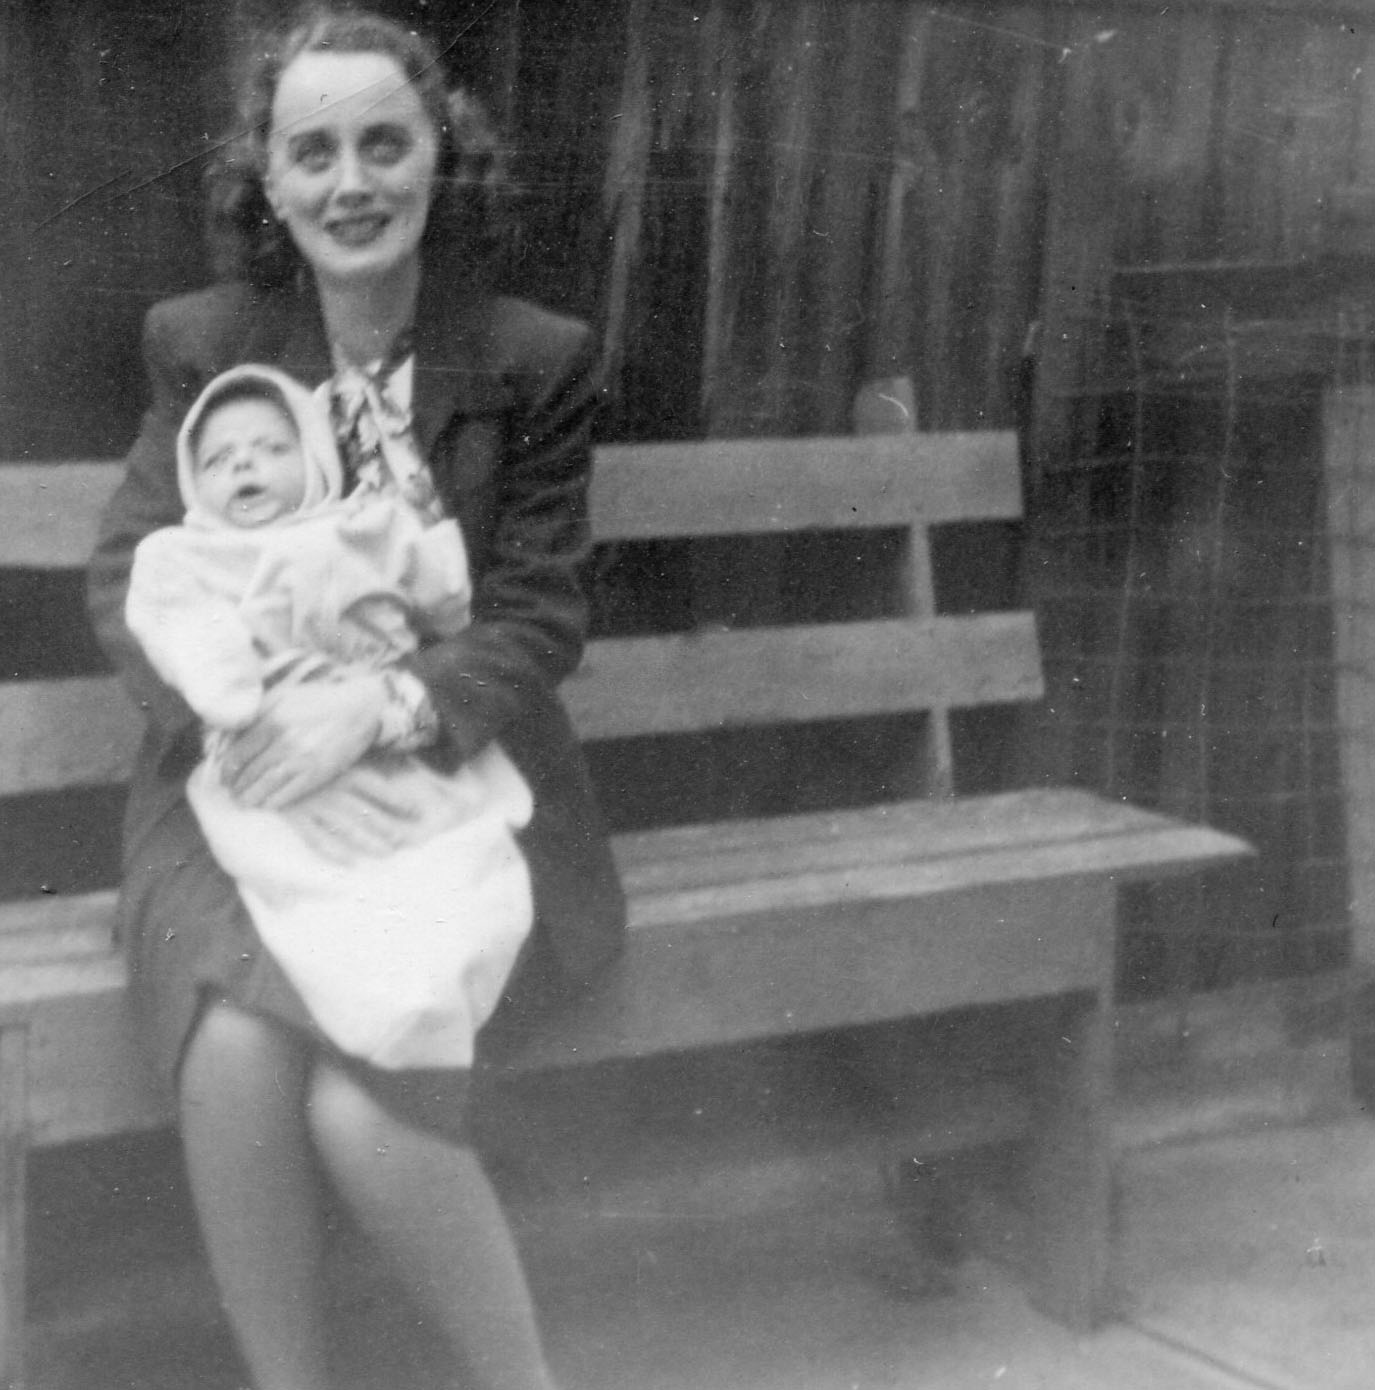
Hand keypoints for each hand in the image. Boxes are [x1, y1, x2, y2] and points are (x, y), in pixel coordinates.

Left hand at [219, 673, 386, 809]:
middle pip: (248, 772)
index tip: (223, 775)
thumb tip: (226, 733)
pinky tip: (266, 804)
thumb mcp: (283, 696)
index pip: (237, 752)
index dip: (225, 768)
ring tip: (244, 801)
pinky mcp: (318, 772)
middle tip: (231, 791)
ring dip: (250, 797)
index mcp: (272, 719)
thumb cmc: (317, 700)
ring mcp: (302, 758)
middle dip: (235, 786)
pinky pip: (288, 794)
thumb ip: (254, 712)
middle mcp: (285, 740)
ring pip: (265, 786)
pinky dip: (273, 802)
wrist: (359, 709)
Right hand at [282, 762, 428, 863]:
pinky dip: (333, 851)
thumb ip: (356, 762)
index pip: (375, 786)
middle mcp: (330, 786)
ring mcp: (312, 803)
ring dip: (368, 840)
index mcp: (340, 769)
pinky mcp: (294, 818)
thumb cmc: (304, 765)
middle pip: (365, 809)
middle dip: (387, 825)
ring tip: (387, 852)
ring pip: (346, 825)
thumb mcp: (331, 758)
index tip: (419, 813)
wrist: (258, 769)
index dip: (398, 799)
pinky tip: (350, 863)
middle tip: (407, 840)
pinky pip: (317, 838)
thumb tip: (391, 762)